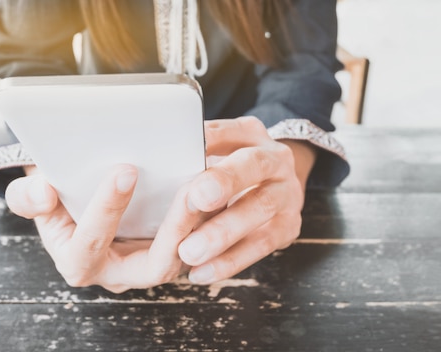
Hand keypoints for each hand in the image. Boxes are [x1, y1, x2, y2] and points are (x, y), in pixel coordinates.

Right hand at [5, 164, 199, 292]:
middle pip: (155, 265)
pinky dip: (213, 215)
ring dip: (203, 223)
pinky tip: (221, 184)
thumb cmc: (58, 198)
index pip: (91, 243)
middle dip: (175, 229)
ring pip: (188, 255)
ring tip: (212, 186)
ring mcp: (154, 263)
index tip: (125, 171)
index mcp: (80, 262)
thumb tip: (44, 191)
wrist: (81, 197)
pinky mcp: (178, 249)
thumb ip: (28, 197)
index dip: (106, 209)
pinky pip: (203, 240)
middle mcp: (121, 271)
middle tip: (191, 191)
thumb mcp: (33, 195)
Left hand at [178, 116, 315, 283]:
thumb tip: (152, 162)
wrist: (278, 186)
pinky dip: (231, 261)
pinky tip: (201, 273)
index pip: (228, 131)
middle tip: (196, 198)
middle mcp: (275, 160)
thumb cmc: (230, 172)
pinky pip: (262, 245)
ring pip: (260, 208)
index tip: (184, 151)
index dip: (208, 141)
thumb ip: (192, 157)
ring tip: (190, 252)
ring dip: (224, 232)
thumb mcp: (218, 153)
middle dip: (225, 181)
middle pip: (253, 165)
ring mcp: (287, 193)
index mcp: (251, 134)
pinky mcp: (288, 226)